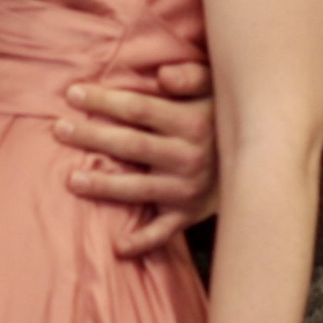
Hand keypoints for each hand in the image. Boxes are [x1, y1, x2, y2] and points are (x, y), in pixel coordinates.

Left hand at [58, 59, 217, 255]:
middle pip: (132, 146)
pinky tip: (118, 248)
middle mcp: (189, 157)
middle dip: (93, 136)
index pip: (139, 109)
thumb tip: (162, 75)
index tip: (72, 94)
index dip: (104, 101)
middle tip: (59, 129)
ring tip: (70, 180)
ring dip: (103, 186)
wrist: (262, 161)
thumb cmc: (224, 116)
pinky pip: (164, 232)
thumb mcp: (217, 88)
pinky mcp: (189, 214)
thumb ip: (192, 76)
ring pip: (138, 188)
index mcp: (192, 123)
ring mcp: (188, 189)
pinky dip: (143, 242)